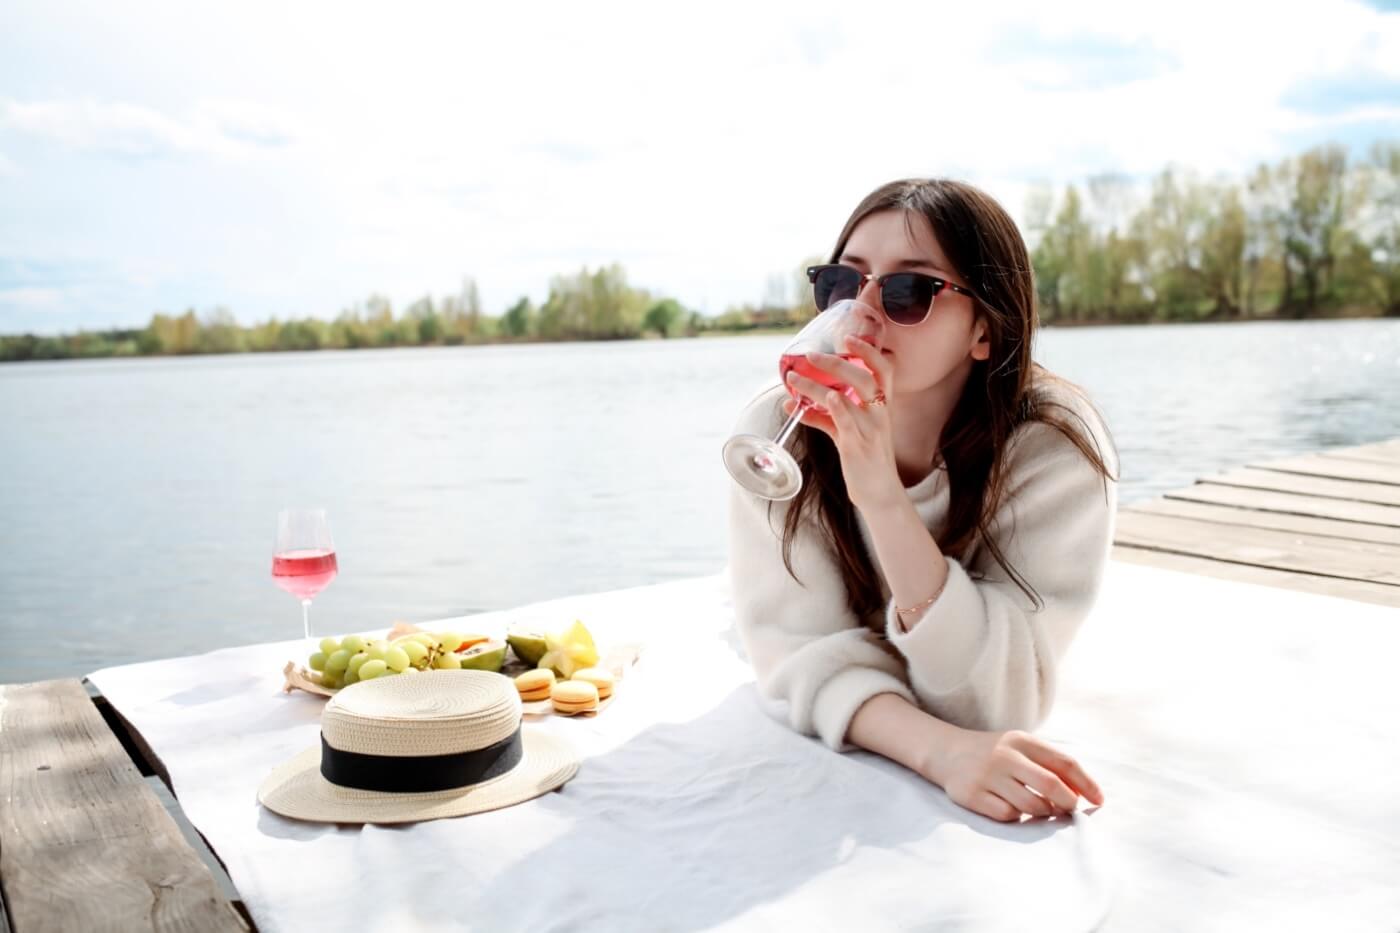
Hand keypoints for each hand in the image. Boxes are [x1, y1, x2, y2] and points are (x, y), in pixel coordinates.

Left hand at [783, 334, 902, 513]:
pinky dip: (834, 408)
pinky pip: (847, 422)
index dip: (869, 351)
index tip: (849, 337)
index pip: (884, 370)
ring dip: (817, 386)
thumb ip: (824, 416)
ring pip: (846, 397)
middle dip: (837, 362)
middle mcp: (879, 414)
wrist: (879, 492)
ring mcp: (869, 430)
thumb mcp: (846, 433)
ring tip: (793, 378)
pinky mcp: (857, 446)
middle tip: (811, 355)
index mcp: (881, 407)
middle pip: (864, 377)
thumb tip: (792, 403)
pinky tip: (822, 398)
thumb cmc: (864, 459)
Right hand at [932, 728, 1105, 822]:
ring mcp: (987, 775)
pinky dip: (1016, 815)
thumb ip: (1049, 764)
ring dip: (1044, 812)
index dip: (1086, 783)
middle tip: (1070, 810)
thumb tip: (1083, 793)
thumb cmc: (995, 753)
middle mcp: (1005, 756)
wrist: (946, 751)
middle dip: (1068, 803)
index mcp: (1022, 740)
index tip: (1099, 800)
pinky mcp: (972, 795)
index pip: (1064, 762)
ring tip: (1041, 808)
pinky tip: (1012, 807)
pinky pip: (1008, 815)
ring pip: (1032, 805)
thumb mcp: (1020, 747)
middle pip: (1051, 785)